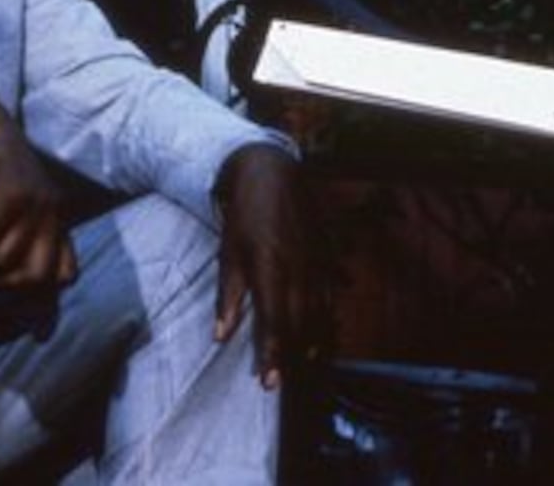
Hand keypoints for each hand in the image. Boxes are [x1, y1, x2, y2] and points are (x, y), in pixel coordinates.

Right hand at [0, 85, 76, 288]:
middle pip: (36, 277)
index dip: (39, 286)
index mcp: (58, 217)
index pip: (68, 274)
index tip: (7, 276)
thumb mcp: (18, 202)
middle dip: (3, 279)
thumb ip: (24, 236)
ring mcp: (34, 205)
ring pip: (3, 260)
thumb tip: (12, 281)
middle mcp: (52, 213)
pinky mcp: (10, 197)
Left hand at [212, 145, 316, 389]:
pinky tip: (330, 322)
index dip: (273, 355)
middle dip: (294, 354)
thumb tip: (220, 336)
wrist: (271, 171)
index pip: (274, 322)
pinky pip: (333, 286)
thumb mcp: (229, 253)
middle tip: (288, 379)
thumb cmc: (244, 214)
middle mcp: (298, 268)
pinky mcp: (326, 250)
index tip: (270, 382)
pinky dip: (331, 308)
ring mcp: (316, 259)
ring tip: (309, 360)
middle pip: (301, 321)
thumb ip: (228, 297)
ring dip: (316, 336)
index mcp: (270, 268)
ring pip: (321, 308)